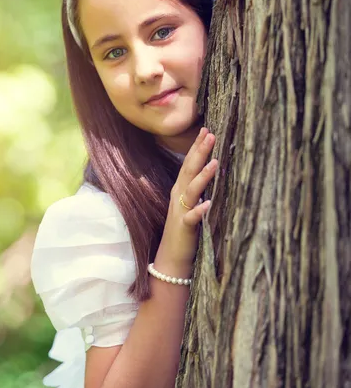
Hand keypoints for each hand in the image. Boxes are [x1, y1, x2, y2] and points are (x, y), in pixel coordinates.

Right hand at [161, 128, 217, 266]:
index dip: (197, 146)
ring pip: (191, 190)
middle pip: (189, 170)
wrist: (171, 257)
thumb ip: (199, 188)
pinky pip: (192, 218)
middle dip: (199, 152)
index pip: (189, 163)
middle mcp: (179, 196)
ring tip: (215, 162)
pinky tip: (208, 204)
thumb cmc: (185, 229)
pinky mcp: (184, 227)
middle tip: (210, 134)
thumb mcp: (192, 204)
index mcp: (181, 189)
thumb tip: (215, 169)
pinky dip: (200, 210)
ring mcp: (180, 211)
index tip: (207, 130)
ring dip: (203, 176)